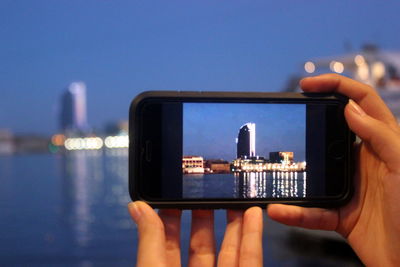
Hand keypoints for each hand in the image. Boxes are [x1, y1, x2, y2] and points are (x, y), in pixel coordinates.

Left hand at [128, 201, 262, 266]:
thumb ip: (149, 242)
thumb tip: (137, 207)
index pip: (167, 243)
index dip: (171, 217)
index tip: (175, 194)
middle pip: (200, 245)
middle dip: (204, 216)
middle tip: (206, 190)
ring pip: (229, 251)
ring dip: (233, 223)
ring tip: (234, 197)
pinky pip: (251, 260)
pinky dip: (253, 237)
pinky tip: (253, 215)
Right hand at [268, 74, 399, 265]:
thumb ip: (380, 136)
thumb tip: (350, 107)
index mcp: (384, 144)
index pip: (360, 103)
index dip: (335, 86)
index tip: (307, 85)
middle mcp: (364, 161)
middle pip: (330, 132)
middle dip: (307, 122)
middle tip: (286, 117)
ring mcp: (350, 187)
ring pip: (315, 173)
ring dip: (294, 174)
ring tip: (274, 169)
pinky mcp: (340, 214)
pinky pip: (312, 210)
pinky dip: (296, 212)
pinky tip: (280, 210)